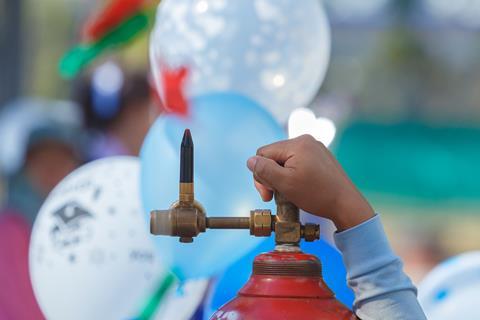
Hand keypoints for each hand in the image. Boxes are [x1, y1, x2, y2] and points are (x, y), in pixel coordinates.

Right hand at [246, 135, 374, 230]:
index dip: (261, 174)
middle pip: (274, 156)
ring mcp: (315, 148)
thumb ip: (264, 170)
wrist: (346, 204)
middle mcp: (306, 141)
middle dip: (271, 176)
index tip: (267, 193)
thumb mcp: (284, 183)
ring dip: (281, 177)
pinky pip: (298, 163)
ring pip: (285, 161)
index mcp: (297, 143)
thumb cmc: (317, 195)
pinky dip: (293, 176)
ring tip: (288, 193)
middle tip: (274, 196)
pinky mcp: (320, 158)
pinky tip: (298, 189)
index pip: (263, 153)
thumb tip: (250, 161)